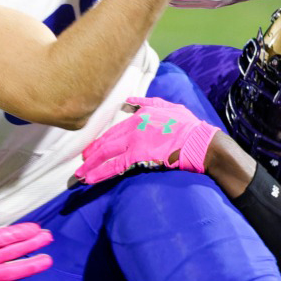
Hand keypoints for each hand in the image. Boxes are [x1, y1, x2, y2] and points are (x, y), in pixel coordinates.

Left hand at [71, 97, 217, 186]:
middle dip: (91, 155)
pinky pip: (114, 166)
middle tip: (80, 165)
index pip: (114, 130)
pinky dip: (100, 173)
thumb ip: (147, 103)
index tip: (91, 150)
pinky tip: (90, 179)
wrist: (201, 142)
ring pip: (106, 154)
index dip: (101, 142)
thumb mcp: (169, 106)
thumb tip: (129, 101)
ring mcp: (135, 141)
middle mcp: (133, 126)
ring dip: (91, 166)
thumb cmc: (189, 126)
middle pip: (106, 142)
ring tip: (79, 176)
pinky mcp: (139, 156)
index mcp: (140, 115)